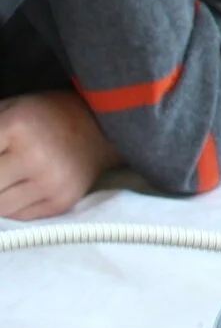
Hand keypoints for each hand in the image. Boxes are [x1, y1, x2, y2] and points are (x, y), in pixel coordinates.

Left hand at [0, 91, 120, 218]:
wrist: (104, 126)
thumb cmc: (46, 116)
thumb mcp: (8, 110)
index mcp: (17, 125)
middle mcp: (35, 156)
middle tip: (3, 174)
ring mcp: (50, 181)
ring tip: (9, 180)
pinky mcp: (62, 201)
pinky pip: (18, 217)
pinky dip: (11, 208)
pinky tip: (18, 190)